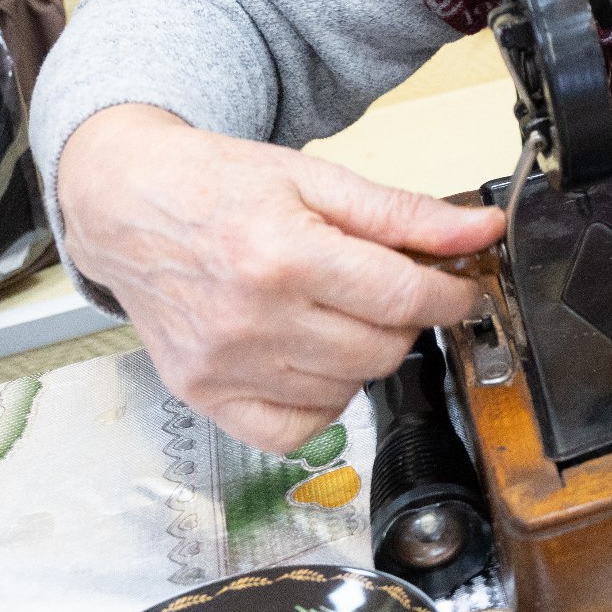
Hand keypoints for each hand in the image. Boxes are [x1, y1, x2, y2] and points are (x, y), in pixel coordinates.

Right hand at [56, 104, 504, 453]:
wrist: (128, 205)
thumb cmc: (220, 186)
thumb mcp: (320, 180)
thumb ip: (407, 213)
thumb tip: (483, 230)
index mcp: (285, 257)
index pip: (402, 298)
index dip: (450, 295)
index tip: (459, 288)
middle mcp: (252, 321)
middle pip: (382, 350)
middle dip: (405, 320)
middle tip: (387, 290)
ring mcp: (223, 366)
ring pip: (348, 390)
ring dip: (363, 356)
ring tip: (338, 313)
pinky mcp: (201, 395)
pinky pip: (293, 431)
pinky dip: (320, 401)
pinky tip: (313, 359)